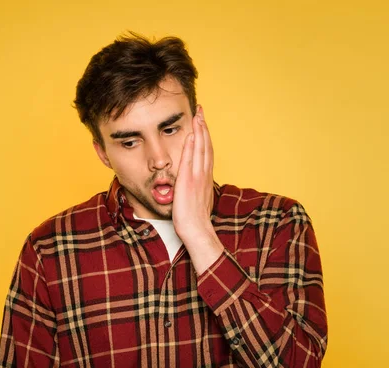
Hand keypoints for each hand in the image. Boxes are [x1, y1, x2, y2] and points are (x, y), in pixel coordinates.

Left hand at [173, 105, 223, 274]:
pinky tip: (189, 136)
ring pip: (199, 150)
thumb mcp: (196, 198)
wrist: (197, 231)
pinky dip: (190, 148)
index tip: (202, 122)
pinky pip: (189, 162)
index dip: (204, 135)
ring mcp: (197, 178)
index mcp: (204, 177)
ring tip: (197, 116)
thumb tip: (190, 183)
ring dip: (198, 132)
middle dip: (203, 127)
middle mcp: (203, 175)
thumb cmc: (194, 219)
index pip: (205, 151)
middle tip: (201, 111)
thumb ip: (194, 187)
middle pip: (205, 146)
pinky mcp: (188, 183)